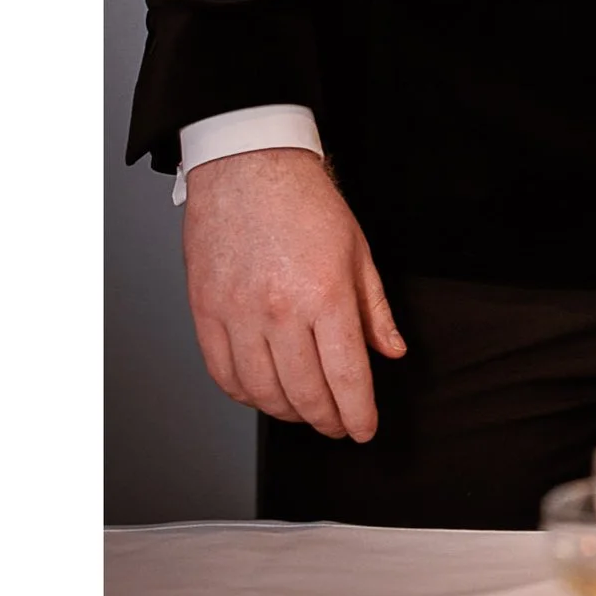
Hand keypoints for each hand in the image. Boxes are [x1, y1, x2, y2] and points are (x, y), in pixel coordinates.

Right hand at [181, 146, 404, 440]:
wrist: (249, 165)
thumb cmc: (305, 202)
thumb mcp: (357, 251)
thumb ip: (375, 309)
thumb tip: (390, 351)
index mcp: (325, 295)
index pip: (345, 376)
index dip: (357, 413)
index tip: (363, 429)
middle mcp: (280, 311)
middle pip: (305, 393)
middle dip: (327, 420)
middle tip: (338, 424)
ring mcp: (238, 314)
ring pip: (263, 392)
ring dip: (288, 412)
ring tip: (305, 411)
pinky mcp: (205, 312)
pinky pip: (224, 374)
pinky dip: (246, 395)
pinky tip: (264, 393)